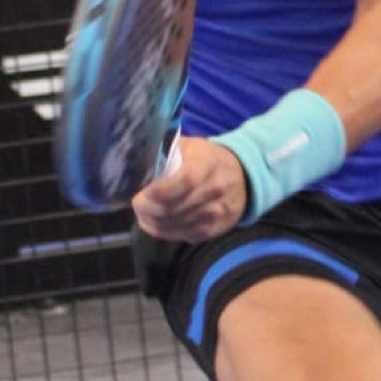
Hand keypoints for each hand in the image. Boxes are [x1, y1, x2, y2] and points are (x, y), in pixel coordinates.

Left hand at [131, 136, 247, 242]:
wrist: (243, 177)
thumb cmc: (207, 158)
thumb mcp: (190, 145)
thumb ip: (166, 151)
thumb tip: (139, 163)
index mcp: (207, 164)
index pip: (184, 182)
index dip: (159, 191)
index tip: (142, 193)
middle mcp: (215, 190)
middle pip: (173, 208)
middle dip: (147, 210)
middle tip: (136, 204)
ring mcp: (216, 213)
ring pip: (175, 225)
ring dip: (152, 223)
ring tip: (143, 214)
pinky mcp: (214, 230)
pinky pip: (183, 235)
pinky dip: (165, 231)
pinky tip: (158, 222)